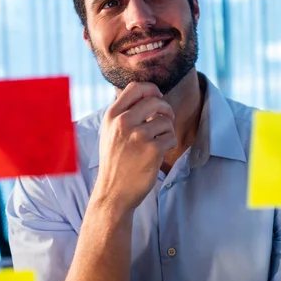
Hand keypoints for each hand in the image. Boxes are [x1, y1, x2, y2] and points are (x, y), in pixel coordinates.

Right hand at [93, 82, 176, 212]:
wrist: (113, 192)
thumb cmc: (115, 161)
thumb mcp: (110, 132)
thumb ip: (124, 113)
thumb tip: (148, 95)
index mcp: (112, 116)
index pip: (135, 88)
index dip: (151, 89)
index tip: (157, 97)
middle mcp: (123, 122)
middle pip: (155, 100)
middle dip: (165, 108)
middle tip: (166, 118)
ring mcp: (138, 135)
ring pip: (165, 120)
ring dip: (167, 131)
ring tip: (158, 142)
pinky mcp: (152, 149)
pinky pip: (171, 137)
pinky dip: (169, 144)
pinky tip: (159, 153)